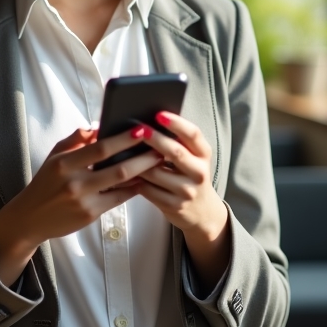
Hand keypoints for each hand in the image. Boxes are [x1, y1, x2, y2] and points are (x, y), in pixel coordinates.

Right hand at [0, 125, 161, 285]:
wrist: (30, 218)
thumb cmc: (45, 182)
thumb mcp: (55, 156)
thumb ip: (76, 140)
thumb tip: (99, 127)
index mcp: (64, 163)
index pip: (99, 148)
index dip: (122, 139)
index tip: (141, 130)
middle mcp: (75, 182)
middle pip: (116, 168)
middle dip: (142, 157)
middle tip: (160, 148)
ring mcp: (84, 200)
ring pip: (120, 185)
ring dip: (142, 173)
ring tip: (157, 162)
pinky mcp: (90, 215)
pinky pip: (117, 199)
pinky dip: (132, 189)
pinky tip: (143, 180)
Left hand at [133, 111, 230, 293]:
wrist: (202, 213)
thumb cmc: (189, 177)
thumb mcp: (193, 159)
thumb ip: (178, 143)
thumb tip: (148, 123)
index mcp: (204, 155)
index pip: (194, 135)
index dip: (177, 123)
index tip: (160, 114)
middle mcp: (199, 172)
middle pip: (175, 152)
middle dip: (155, 139)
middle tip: (139, 128)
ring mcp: (186, 191)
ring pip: (156, 172)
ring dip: (138, 161)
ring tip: (123, 150)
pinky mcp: (173, 205)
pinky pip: (147, 189)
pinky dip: (133, 179)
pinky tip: (123, 172)